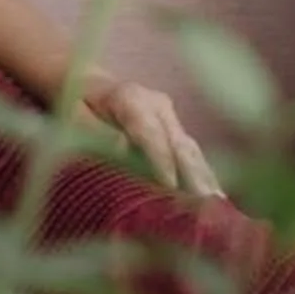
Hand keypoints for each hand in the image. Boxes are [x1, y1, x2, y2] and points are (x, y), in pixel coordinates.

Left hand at [81, 79, 221, 197]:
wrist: (92, 85)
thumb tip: (124, 151)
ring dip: (205, 180)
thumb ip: (97, 134)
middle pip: (179, 143)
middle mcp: (158, 104)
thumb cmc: (77, 105)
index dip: (161, 161)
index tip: (171, 187)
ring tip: (219, 208)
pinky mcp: (176, 129)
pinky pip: (191, 155)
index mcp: (130, 98)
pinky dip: (203, 177)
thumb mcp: (75, 116)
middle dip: (193, 176)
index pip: (150, 133)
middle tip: (205, 206)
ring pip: (191, 151)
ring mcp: (171, 116)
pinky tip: (217, 201)